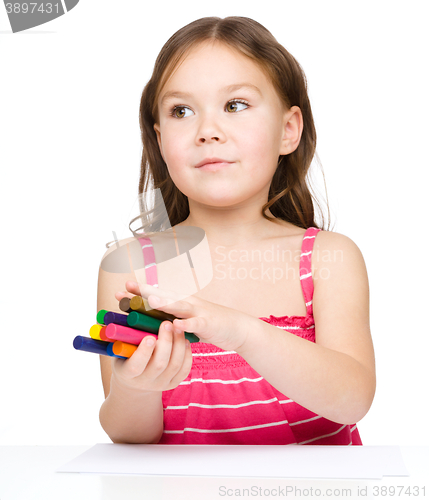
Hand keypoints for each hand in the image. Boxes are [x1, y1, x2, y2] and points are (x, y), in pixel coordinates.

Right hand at [112, 289, 192, 392]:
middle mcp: (144, 382)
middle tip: (167, 323)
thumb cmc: (125, 357)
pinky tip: (185, 340)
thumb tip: (117, 313)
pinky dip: (187, 354)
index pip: (135, 366)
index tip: (149, 336)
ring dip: (178, 344)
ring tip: (178, 327)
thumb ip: (122, 337)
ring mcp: (160, 384)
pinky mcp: (173, 383)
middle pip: (159, 364)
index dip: (143, 352)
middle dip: (165, 342)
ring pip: (174, 365)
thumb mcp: (119, 349)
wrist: (136, 381)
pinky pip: (184, 369)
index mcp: (127, 374)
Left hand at [120, 280, 250, 351]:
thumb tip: (149, 323)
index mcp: (180, 303)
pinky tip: (177, 325)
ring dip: (165, 303)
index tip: (122, 289)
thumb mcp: (187, 320)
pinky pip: (197, 324)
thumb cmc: (209, 324)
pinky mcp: (209, 323)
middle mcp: (187, 303)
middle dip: (145, 293)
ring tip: (150, 301)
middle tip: (127, 289)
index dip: (140, 292)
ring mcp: (199, 312)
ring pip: (180, 306)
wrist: (238, 328)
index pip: (157, 294)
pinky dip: (187, 324)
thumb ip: (170, 319)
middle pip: (164, 296)